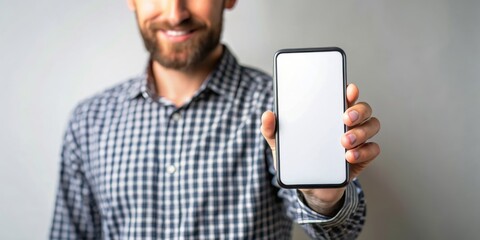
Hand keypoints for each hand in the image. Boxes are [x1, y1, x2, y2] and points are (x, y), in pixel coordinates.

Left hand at [261, 83, 379, 215]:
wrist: (309, 187)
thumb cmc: (299, 159)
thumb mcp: (281, 145)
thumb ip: (271, 130)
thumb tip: (267, 115)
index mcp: (329, 115)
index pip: (344, 97)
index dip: (350, 91)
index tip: (348, 89)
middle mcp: (347, 124)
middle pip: (363, 108)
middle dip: (358, 110)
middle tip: (345, 118)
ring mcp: (358, 140)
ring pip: (372, 125)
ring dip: (361, 131)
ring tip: (344, 141)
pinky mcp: (363, 157)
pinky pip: (373, 149)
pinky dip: (364, 151)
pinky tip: (349, 156)